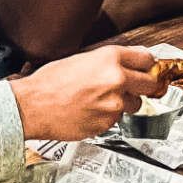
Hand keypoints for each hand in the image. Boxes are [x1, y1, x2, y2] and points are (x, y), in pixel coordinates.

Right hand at [9, 46, 163, 138]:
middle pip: (150, 84)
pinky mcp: (107, 123)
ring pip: (135, 104)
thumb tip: (125, 62)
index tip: (146, 68)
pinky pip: (116, 119)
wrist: (32, 107)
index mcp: (109, 58)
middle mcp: (116, 80)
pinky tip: (90, 110)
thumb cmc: (48, 83)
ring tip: (101, 100)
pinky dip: (108, 116)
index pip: (147, 59)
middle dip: (143, 85)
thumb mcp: (80, 59)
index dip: (146, 65)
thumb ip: (107, 61)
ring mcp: (114, 104)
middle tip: (135, 86)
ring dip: (124, 103)